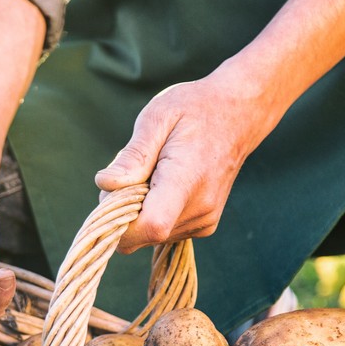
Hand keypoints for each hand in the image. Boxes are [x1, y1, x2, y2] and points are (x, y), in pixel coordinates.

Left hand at [94, 76, 277, 253]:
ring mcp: (204, 221)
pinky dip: (153, 213)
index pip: (150, 226)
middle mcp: (200, 209)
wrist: (238, 115)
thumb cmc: (194, 109)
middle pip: (141, 234)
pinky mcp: (204, 226)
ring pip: (148, 236)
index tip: (111, 194)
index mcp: (187, 180)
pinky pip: (162, 233)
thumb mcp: (158, 117)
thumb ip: (133, 155)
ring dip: (138, 211)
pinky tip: (164, 185)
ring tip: (153, 174)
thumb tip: (105, 185)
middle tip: (133, 172)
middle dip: (122, 211)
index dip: (119, 221)